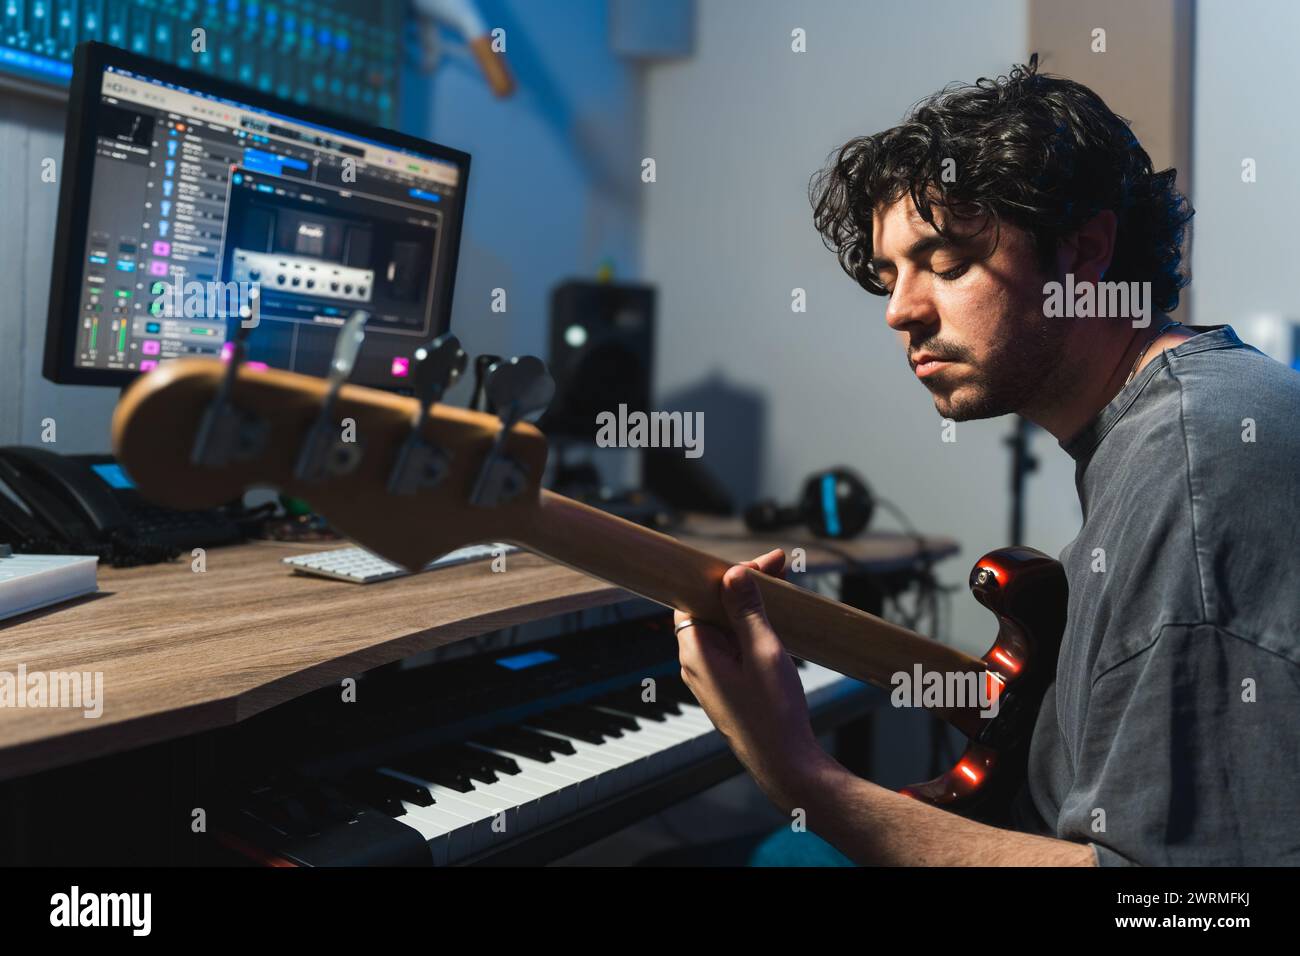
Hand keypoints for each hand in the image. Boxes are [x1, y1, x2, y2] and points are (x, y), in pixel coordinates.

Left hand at [674, 548, 823, 809]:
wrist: (785, 763)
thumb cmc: (772, 714)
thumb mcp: (763, 651)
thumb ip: (746, 610)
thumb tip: (733, 574)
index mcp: (695, 651)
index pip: (696, 595)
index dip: (724, 574)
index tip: (756, 563)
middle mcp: (696, 661)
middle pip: (711, 606)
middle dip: (742, 585)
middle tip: (778, 567)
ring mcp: (711, 673)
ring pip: (725, 625)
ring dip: (749, 605)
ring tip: (781, 587)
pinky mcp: (727, 683)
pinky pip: (734, 644)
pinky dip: (751, 627)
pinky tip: (774, 618)